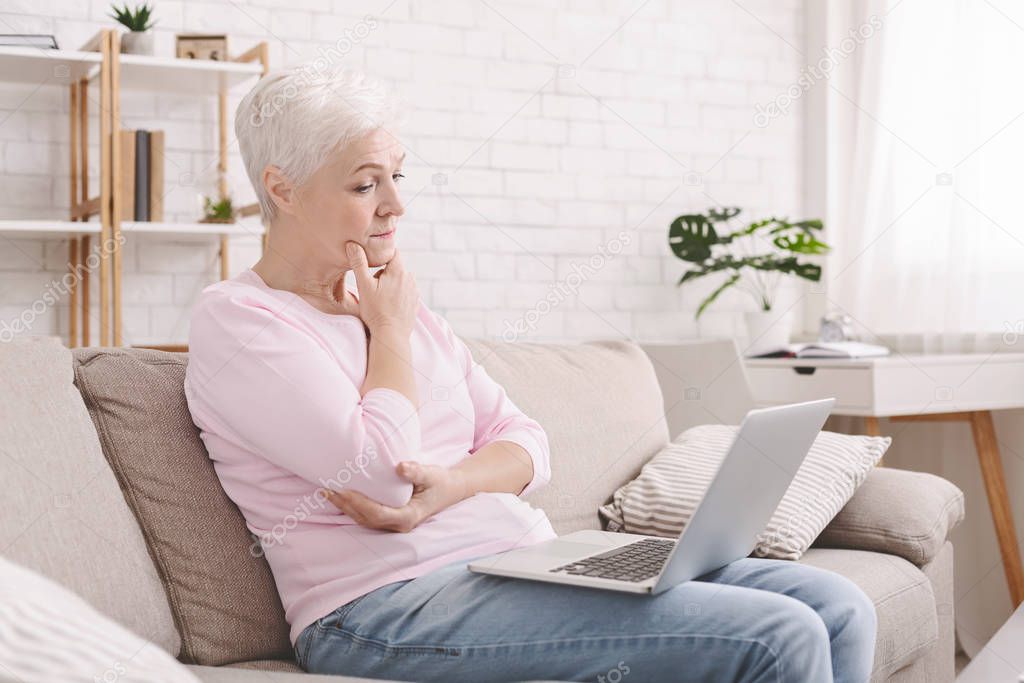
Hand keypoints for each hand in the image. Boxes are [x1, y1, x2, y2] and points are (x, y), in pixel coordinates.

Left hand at [321, 461, 467, 532]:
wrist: (450, 490)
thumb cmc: (440, 481)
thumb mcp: (431, 474)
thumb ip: (416, 472)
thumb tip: (400, 466)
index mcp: (408, 516)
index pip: (377, 513)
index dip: (359, 503)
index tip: (343, 490)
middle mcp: (398, 525)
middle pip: (366, 518)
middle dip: (345, 505)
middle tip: (326, 489)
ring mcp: (393, 524)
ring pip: (363, 519)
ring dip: (344, 507)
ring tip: (326, 492)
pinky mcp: (389, 518)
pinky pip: (367, 516)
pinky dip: (351, 507)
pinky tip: (340, 496)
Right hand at [346, 242, 418, 337]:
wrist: (391, 335)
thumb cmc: (376, 311)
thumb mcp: (364, 286)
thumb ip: (358, 263)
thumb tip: (352, 244)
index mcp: (399, 271)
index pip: (392, 252)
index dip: (381, 256)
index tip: (372, 265)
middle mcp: (410, 278)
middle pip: (395, 267)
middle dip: (384, 272)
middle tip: (374, 287)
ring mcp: (415, 291)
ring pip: (401, 279)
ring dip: (391, 283)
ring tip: (381, 298)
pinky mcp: (416, 302)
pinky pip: (406, 291)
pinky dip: (398, 294)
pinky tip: (389, 305)